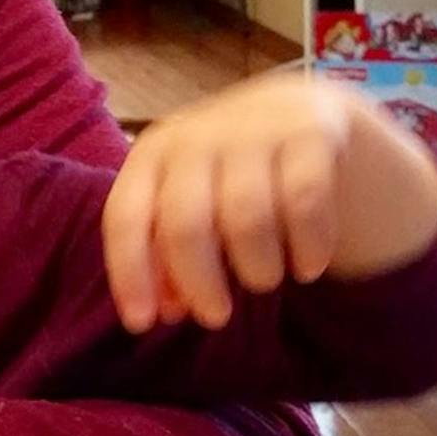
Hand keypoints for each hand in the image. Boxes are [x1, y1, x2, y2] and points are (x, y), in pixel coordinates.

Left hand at [103, 74, 436, 333]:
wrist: (294, 110)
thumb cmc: (225, 175)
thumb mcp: (187, 205)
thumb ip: (166, 255)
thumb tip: (164, 311)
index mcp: (152, 154)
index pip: (126, 217)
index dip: (131, 274)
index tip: (142, 324)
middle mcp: (196, 137)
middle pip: (186, 224)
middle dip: (199, 282)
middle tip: (216, 318)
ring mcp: (253, 129)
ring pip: (247, 217)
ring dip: (256, 267)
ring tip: (263, 280)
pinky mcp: (310, 132)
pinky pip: (305, 201)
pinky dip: (308, 246)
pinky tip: (310, 266)